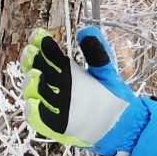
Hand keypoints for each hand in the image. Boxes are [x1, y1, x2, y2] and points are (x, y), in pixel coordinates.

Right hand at [24, 26, 132, 145]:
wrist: (124, 123)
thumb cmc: (111, 96)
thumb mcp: (106, 72)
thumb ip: (97, 54)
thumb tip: (88, 30)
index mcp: (66, 72)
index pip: (50, 56)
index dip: (42, 45)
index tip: (39, 35)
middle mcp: (57, 87)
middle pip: (40, 72)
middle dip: (34, 62)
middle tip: (32, 52)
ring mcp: (56, 106)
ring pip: (37, 94)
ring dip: (33, 85)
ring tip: (35, 76)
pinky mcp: (59, 124)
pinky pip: (43, 119)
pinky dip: (36, 113)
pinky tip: (33, 103)